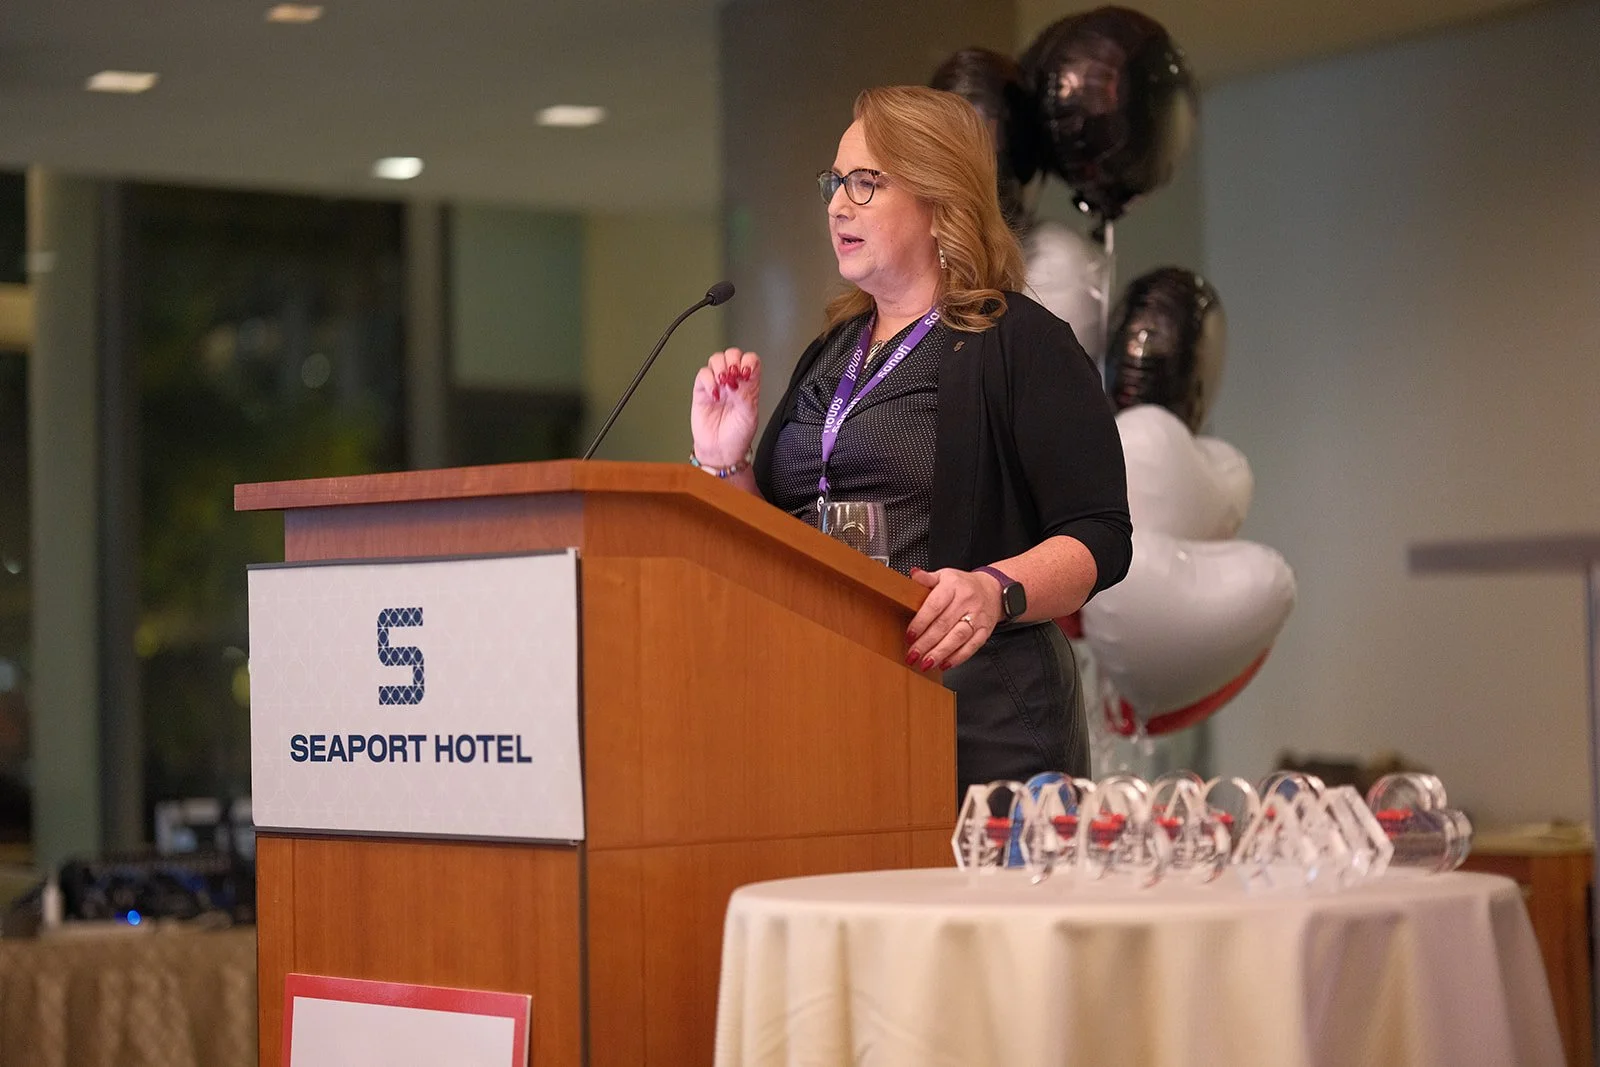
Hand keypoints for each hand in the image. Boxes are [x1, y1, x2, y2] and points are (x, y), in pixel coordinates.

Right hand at [691, 348, 760, 466]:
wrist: (721, 451)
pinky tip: (714, 394)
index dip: (748, 362)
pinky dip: (708, 380)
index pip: (751, 361)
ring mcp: (717, 385)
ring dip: (720, 367)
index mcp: (749, 385)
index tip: (746, 373)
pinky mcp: (702, 390)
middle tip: (733, 376)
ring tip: (723, 383)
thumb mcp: (750, 415)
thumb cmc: (738, 435)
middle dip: (733, 361)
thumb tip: (740, 378)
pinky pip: (703, 374)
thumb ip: (746, 395)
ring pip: (716, 360)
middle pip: (732, 355)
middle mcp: (733, 382)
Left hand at [904, 568, 1003, 671]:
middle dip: (926, 643)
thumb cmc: (963, 585)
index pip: (934, 606)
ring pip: (958, 638)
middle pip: (944, 625)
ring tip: (926, 663)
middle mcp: (966, 601)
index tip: (909, 635)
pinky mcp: (985, 631)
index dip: (920, 622)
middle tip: (913, 655)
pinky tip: (945, 664)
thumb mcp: (944, 576)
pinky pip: (972, 646)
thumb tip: (913, 574)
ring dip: (940, 653)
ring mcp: (978, 617)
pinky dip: (958, 657)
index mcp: (953, 586)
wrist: (992, 590)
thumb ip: (926, 578)